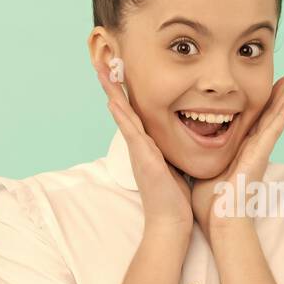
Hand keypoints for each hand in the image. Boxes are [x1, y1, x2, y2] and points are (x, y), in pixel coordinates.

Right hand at [97, 62, 193, 234]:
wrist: (170, 222)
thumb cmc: (174, 198)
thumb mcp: (174, 166)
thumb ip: (171, 151)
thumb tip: (182, 140)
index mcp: (147, 145)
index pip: (135, 112)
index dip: (126, 92)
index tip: (120, 71)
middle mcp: (138, 145)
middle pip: (123, 108)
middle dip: (112, 85)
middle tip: (101, 61)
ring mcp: (138, 150)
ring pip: (123, 114)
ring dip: (112, 92)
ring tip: (102, 70)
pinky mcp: (142, 158)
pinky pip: (130, 132)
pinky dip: (121, 115)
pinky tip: (113, 100)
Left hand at [192, 67, 283, 237]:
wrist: (220, 221)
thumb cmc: (211, 202)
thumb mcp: (206, 167)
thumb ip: (203, 154)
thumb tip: (189, 143)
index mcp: (243, 148)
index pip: (256, 116)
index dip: (265, 98)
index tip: (272, 80)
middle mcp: (255, 146)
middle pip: (272, 111)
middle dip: (283, 90)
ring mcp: (260, 150)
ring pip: (278, 115)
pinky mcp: (260, 155)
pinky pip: (274, 128)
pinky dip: (283, 112)